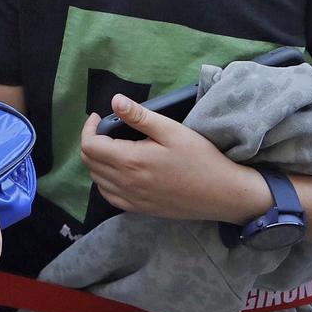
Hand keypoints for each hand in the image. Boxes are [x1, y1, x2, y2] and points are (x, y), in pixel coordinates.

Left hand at [77, 96, 271, 223]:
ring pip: (97, 180)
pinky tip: (118, 172)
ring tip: (112, 147)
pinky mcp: (140, 209)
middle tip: (106, 129)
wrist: (223, 194)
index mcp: (130, 161)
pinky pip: (110, 197)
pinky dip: (105, 182)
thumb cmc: (200, 158)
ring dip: (97, 162)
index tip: (99, 117)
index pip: (90, 145)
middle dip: (92, 142)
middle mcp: (125, 183)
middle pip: (90, 163)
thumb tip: (115, 101)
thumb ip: (140, 116)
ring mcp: (132, 199)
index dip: (89, 128)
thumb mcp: (171, 130)